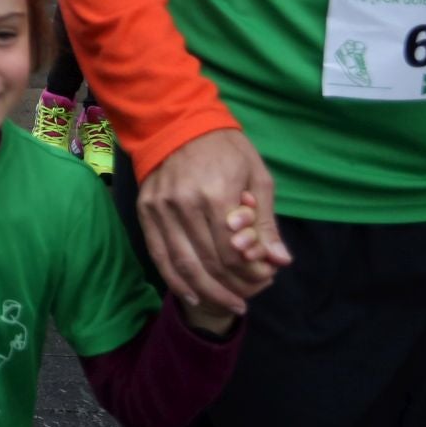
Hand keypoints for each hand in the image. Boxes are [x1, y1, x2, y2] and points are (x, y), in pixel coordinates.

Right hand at [138, 129, 291, 313]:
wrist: (177, 122)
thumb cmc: (225, 148)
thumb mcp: (257, 176)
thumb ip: (266, 222)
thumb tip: (280, 261)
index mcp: (214, 193)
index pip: (232, 252)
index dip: (250, 274)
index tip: (265, 280)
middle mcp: (183, 204)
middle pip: (209, 262)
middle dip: (233, 286)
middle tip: (249, 298)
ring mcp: (160, 209)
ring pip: (184, 264)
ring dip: (207, 292)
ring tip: (228, 305)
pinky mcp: (145, 211)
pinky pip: (159, 255)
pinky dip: (176, 281)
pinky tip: (192, 296)